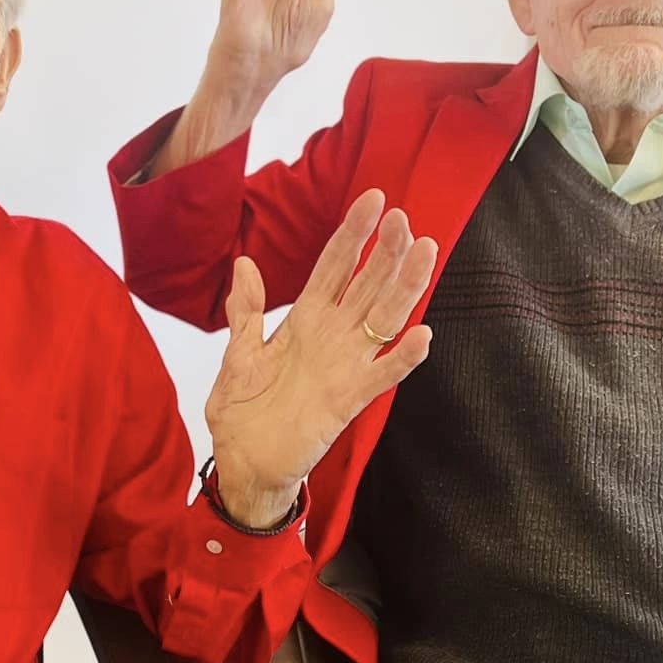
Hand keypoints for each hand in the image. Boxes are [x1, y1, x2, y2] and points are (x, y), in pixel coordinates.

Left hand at [205, 190, 435, 527]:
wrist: (245, 464)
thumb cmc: (243, 412)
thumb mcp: (238, 354)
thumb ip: (247, 311)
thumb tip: (244, 263)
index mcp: (304, 319)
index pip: (334, 266)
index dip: (352, 234)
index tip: (372, 199)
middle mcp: (331, 336)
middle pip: (366, 284)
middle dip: (384, 251)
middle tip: (402, 217)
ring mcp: (345, 365)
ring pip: (383, 319)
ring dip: (404, 288)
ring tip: (424, 253)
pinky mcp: (350, 400)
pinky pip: (383, 374)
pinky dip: (402, 358)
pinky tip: (422, 335)